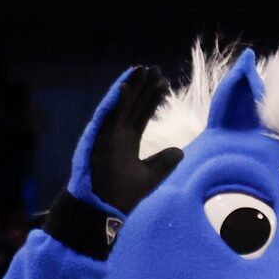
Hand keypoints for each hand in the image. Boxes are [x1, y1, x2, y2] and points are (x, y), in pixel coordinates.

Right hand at [44, 66, 180, 258]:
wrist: (105, 209)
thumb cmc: (123, 195)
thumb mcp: (151, 177)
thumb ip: (163, 163)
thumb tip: (180, 152)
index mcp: (127, 141)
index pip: (142, 114)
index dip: (153, 99)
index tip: (164, 83)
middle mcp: (116, 135)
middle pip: (133, 105)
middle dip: (144, 87)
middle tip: (155, 69)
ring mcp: (107, 135)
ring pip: (120, 105)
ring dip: (130, 87)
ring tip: (141, 69)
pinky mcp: (98, 138)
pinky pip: (107, 115)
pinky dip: (116, 101)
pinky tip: (125, 86)